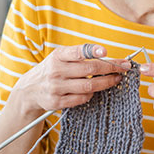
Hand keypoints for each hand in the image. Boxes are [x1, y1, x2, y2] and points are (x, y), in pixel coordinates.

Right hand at [11, 44, 129, 113]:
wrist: (30, 90)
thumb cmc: (52, 70)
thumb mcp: (59, 57)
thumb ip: (79, 55)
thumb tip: (107, 57)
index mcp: (58, 56)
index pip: (76, 52)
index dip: (92, 51)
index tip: (105, 51)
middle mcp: (56, 71)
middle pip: (89, 70)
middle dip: (110, 68)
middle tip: (124, 67)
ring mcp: (57, 88)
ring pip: (88, 86)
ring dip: (106, 82)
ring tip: (117, 78)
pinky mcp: (57, 102)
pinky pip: (81, 99)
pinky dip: (92, 95)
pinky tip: (98, 90)